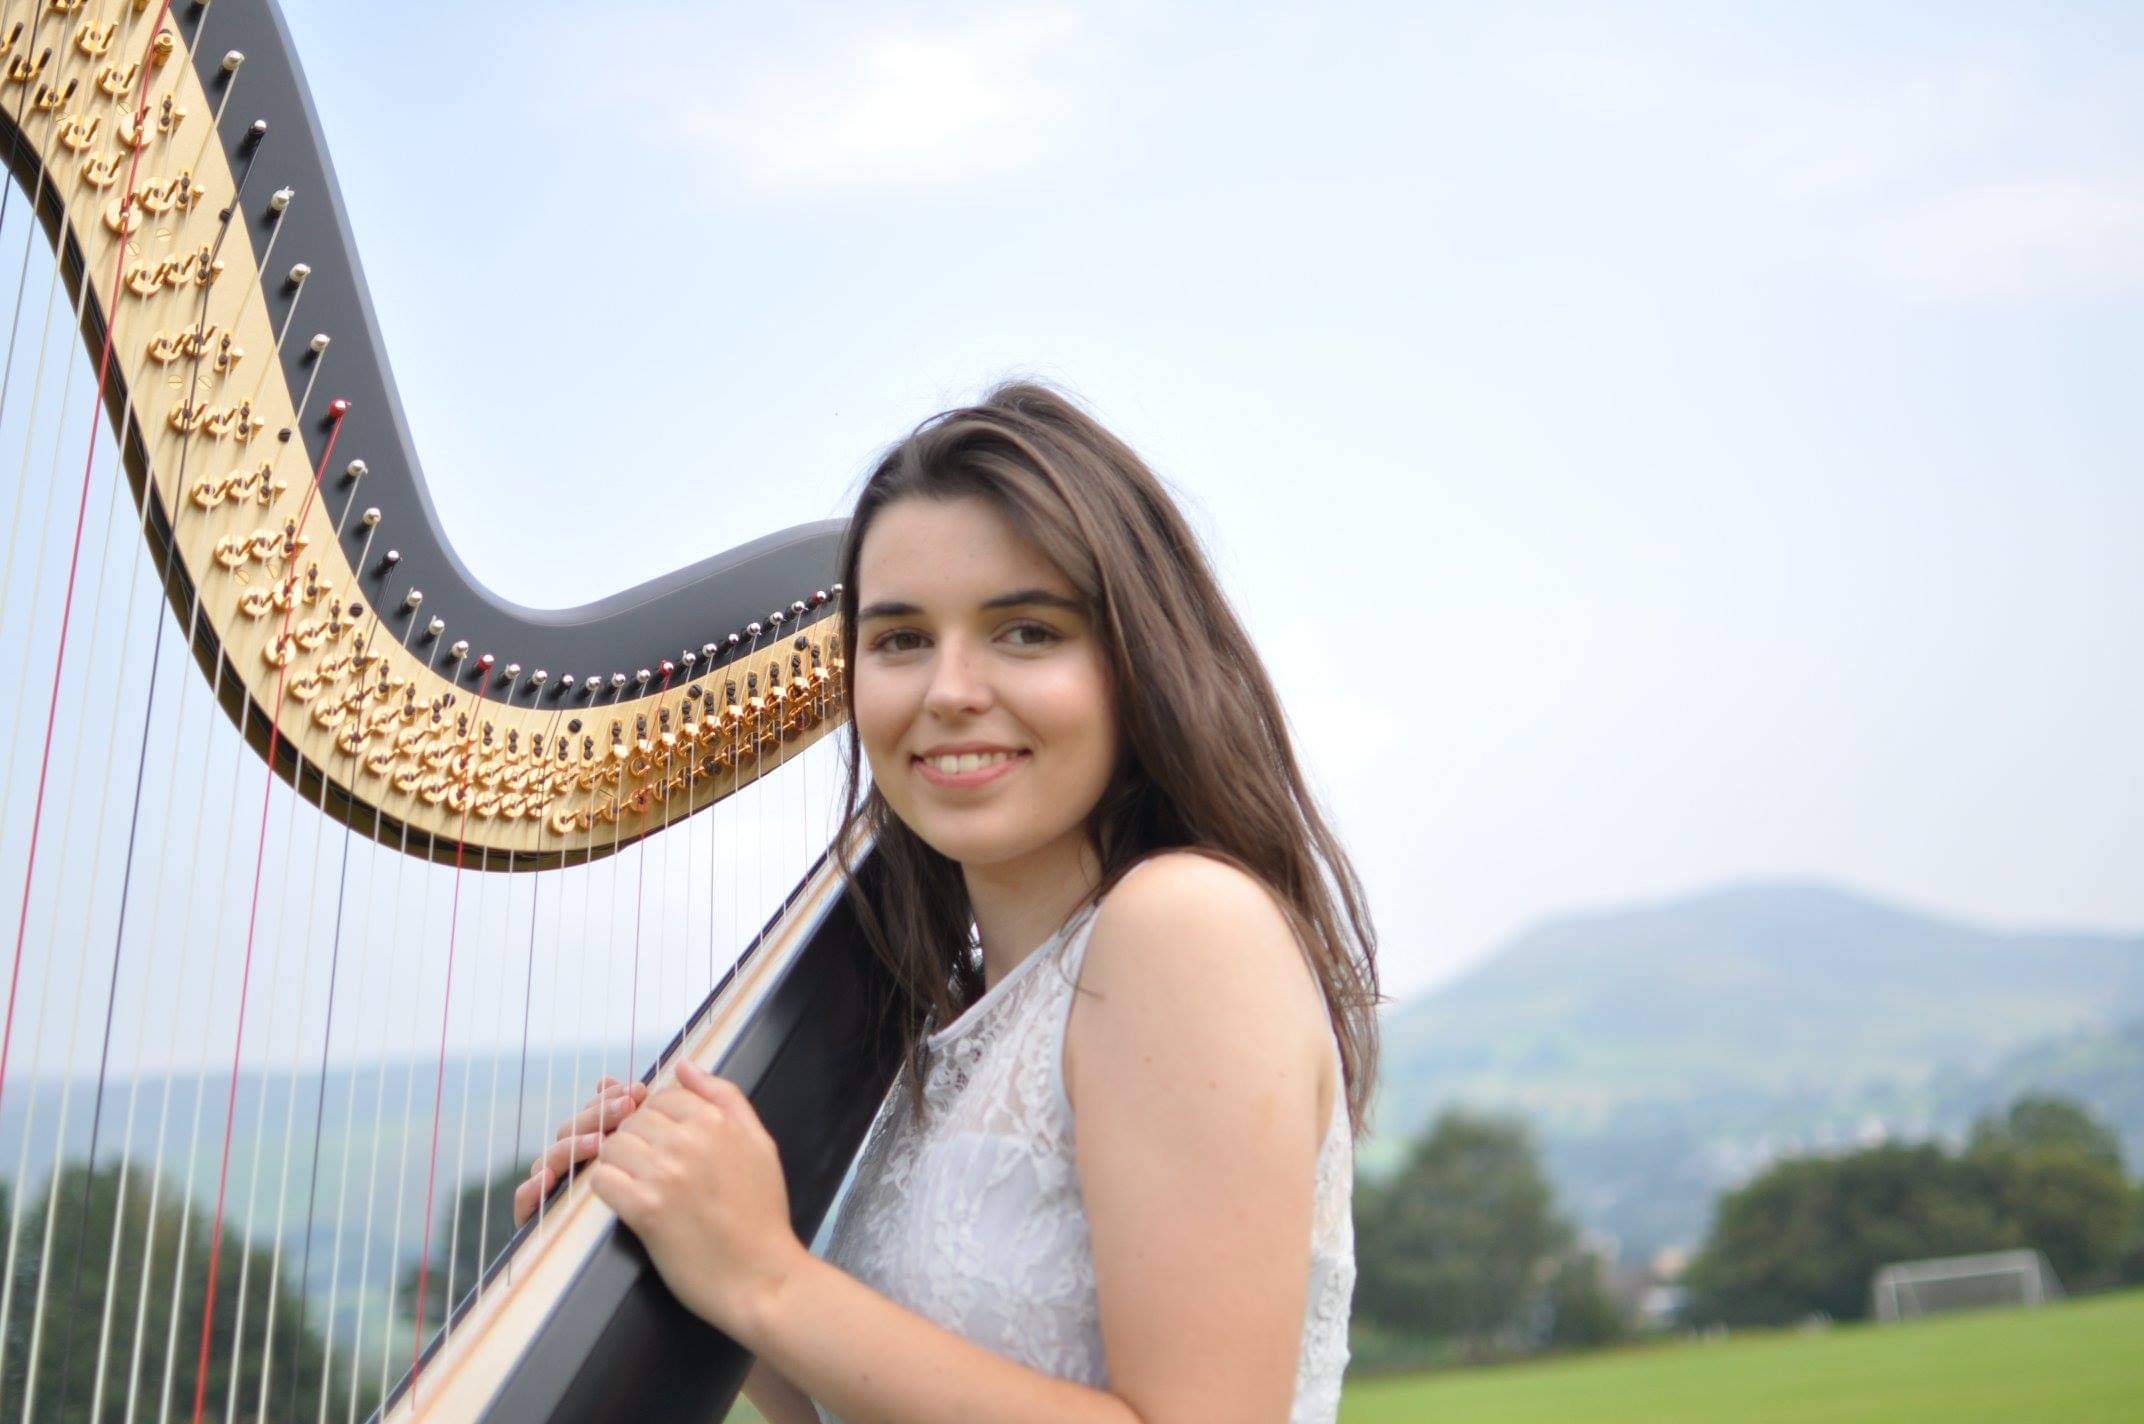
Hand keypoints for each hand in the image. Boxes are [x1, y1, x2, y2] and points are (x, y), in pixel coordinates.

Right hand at [513, 1075, 648, 1226]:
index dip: (611, 1099)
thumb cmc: (635, 1205)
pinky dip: (532, 1188)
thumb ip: (628, 1125)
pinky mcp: (533, 1216)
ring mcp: (549, 1186)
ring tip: (599, 1143)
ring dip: (573, 1147)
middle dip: (600, 1115)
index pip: (592, 1113)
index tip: (636, 1091)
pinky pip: (524, 1200)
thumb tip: (624, 1084)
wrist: (627, 1262)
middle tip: (628, 1108)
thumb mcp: (638, 1164)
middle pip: (572, 1130)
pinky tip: (547, 1180)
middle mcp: (566, 1162)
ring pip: (551, 1158)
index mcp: (588, 1145)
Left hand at [589, 1059, 804, 1340]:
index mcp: (718, 1121)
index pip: (664, 1096)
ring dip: (618, 1163)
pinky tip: (627, 1201)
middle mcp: (690, 1141)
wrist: (762, 1277)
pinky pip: (602, 1179)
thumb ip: (724, 1097)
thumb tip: (685, 1065)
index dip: (659, 1119)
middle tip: (651, 1169)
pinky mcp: (645, 1210)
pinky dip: (606, 1188)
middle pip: (635, 1119)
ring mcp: (666, 1174)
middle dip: (636, 1139)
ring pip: (613, 1145)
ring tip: (638, 1185)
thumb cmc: (762, 1214)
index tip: (666, 1145)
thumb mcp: (760, 1143)